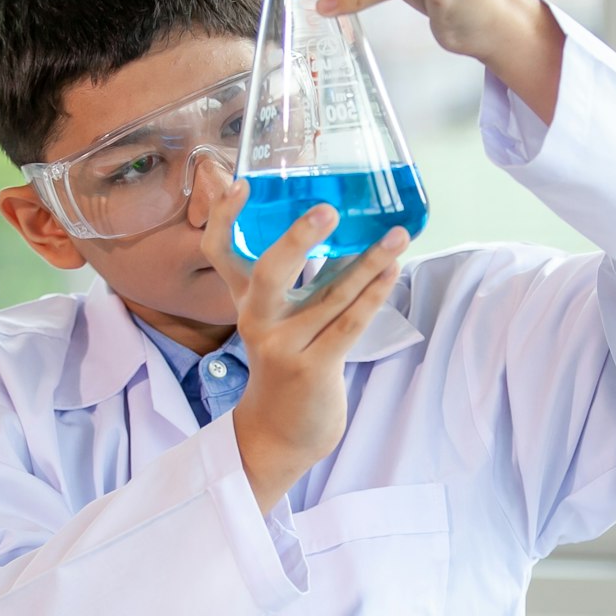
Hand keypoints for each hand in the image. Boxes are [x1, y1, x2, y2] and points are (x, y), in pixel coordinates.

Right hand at [202, 179, 409, 509]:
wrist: (282, 431)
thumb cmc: (288, 362)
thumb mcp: (280, 318)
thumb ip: (300, 278)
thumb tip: (342, 229)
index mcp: (244, 300)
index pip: (219, 252)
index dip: (224, 217)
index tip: (240, 183)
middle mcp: (257, 320)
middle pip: (268, 272)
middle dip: (299, 239)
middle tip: (329, 210)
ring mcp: (283, 346)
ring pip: (329, 296)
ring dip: (368, 263)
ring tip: (397, 235)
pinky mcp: (312, 368)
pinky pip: (349, 325)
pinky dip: (374, 294)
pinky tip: (392, 270)